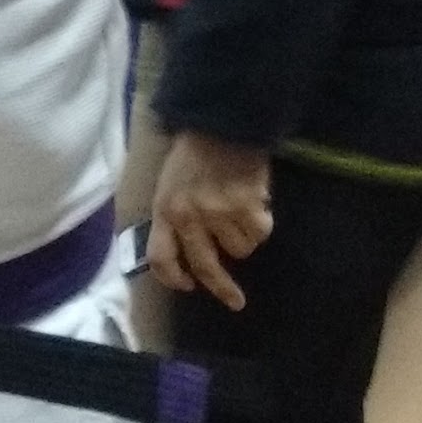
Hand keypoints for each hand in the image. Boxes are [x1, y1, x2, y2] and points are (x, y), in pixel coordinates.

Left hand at [149, 131, 272, 308]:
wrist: (222, 121)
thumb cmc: (193, 152)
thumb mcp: (170, 184)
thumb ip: (174, 215)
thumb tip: (187, 252)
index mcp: (165, 209)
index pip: (161, 257)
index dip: (172, 277)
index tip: (188, 285)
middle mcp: (190, 217)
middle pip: (204, 266)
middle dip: (221, 288)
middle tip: (235, 301)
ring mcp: (220, 213)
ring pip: (238, 250)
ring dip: (242, 238)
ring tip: (240, 211)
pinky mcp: (249, 207)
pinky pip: (259, 234)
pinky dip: (260, 225)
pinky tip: (256, 205)